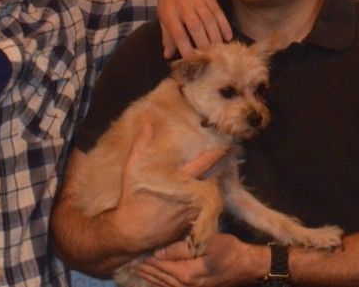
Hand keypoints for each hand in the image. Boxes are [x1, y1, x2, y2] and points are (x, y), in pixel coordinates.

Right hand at [110, 123, 229, 253]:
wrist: (131, 233)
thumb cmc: (131, 200)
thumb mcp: (131, 170)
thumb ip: (140, 146)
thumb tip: (147, 124)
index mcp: (179, 179)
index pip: (206, 162)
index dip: (218, 151)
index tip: (227, 143)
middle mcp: (190, 195)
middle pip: (215, 177)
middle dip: (221, 166)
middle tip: (227, 155)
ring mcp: (193, 210)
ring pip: (213, 193)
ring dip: (215, 182)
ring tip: (218, 171)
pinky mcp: (193, 223)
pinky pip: (207, 208)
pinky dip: (208, 199)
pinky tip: (205, 192)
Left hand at [133, 234, 265, 286]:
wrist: (247, 265)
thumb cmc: (229, 250)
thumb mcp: (206, 244)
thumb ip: (181, 248)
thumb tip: (158, 251)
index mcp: (187, 273)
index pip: (161, 266)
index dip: (147, 260)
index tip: (134, 255)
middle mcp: (186, 285)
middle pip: (160, 277)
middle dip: (145, 270)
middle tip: (129, 265)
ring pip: (165, 285)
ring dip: (150, 278)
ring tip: (137, 272)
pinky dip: (161, 285)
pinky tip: (155, 282)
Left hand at [157, 0, 231, 58]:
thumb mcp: (163, 15)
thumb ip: (167, 35)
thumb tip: (168, 55)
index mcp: (170, 12)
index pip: (178, 33)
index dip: (185, 47)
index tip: (192, 61)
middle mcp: (184, 6)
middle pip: (196, 27)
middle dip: (204, 44)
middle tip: (210, 58)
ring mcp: (198, 0)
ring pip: (209, 20)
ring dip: (216, 36)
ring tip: (220, 50)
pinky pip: (218, 12)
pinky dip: (224, 25)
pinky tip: (228, 36)